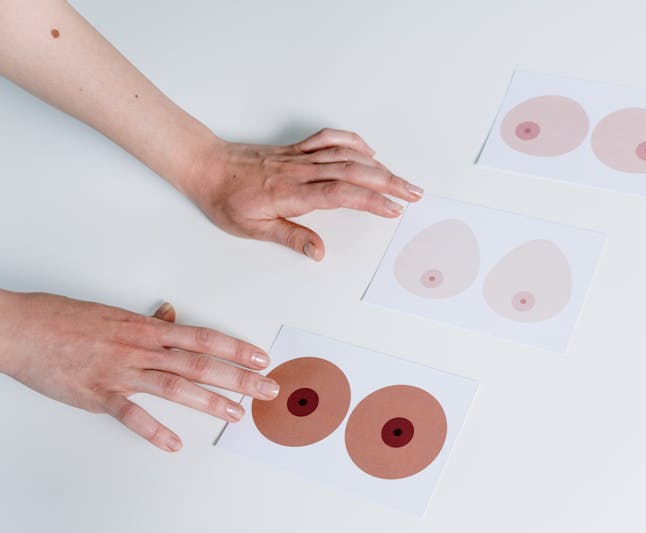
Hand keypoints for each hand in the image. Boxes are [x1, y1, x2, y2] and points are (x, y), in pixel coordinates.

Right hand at [0, 291, 278, 451]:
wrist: (21, 329)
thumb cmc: (64, 319)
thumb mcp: (112, 314)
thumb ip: (146, 321)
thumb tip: (170, 315)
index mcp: (146, 329)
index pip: (203, 338)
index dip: (235, 348)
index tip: (261, 358)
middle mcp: (141, 348)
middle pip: (200, 363)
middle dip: (239, 377)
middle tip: (268, 389)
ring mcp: (121, 371)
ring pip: (175, 386)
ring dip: (210, 401)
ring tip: (237, 415)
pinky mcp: (98, 394)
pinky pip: (131, 414)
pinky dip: (154, 429)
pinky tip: (175, 443)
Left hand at [185, 128, 423, 260]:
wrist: (204, 167)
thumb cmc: (225, 199)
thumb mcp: (252, 229)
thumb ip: (291, 237)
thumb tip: (319, 252)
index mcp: (291, 193)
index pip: (340, 194)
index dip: (370, 201)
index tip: (394, 210)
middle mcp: (300, 171)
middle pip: (353, 172)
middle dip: (389, 182)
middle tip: (414, 194)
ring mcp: (299, 157)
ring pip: (347, 156)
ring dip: (379, 166)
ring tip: (402, 179)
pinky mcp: (296, 149)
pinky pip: (329, 140)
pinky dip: (353, 142)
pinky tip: (369, 152)